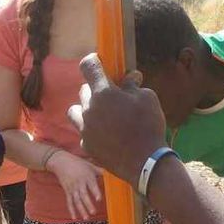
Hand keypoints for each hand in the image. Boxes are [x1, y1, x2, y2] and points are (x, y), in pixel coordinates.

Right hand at [47, 149, 103, 220]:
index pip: (92, 185)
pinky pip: (69, 202)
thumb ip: (100, 171)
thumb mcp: (90, 165)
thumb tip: (112, 174)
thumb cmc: (78, 163)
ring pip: (77, 201)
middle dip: (88, 204)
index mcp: (87, 176)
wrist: (61, 162)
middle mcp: (79, 183)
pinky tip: (75, 218)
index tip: (99, 199)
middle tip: (93, 212)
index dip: (95, 192)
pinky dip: (72, 210)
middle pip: (84, 195)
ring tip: (86, 218)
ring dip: (81, 210)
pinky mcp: (67, 192)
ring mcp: (72, 188)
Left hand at [67, 54, 165, 184]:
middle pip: (84, 90)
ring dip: (85, 109)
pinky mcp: (86, 145)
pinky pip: (82, 132)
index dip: (93, 60)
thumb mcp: (148, 98)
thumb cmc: (148, 125)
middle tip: (111, 96)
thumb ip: (134, 85)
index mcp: (103, 92)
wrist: (144, 162)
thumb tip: (129, 78)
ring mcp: (84, 128)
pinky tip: (104, 135)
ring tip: (100, 114)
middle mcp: (88, 109)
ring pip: (75, 111)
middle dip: (96, 89)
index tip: (99, 62)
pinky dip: (90, 130)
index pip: (88, 66)